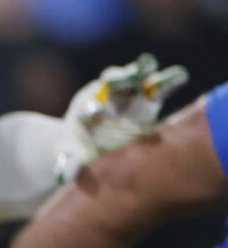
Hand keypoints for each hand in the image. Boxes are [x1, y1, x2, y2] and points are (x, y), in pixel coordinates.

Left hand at [60, 53, 189, 177]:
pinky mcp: (148, 99)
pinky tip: (180, 77)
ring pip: (137, 77)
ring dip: (144, 72)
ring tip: (154, 71)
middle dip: (120, 78)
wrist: (96, 145)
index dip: (93, 109)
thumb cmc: (79, 153)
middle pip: (113, 81)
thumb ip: (70, 164)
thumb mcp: (72, 159)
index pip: (88, 106)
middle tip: (129, 76)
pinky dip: (169, 81)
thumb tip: (66, 176)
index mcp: (84, 110)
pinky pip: (160, 87)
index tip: (95, 114)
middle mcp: (106, 97)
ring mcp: (128, 95)